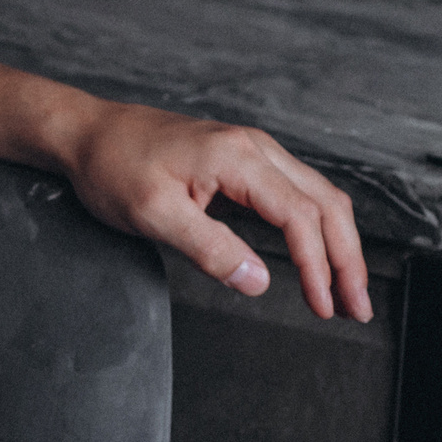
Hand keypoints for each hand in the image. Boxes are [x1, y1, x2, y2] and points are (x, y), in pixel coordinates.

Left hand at [63, 100, 370, 321]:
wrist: (85, 133)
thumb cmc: (111, 166)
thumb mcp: (153, 215)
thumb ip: (209, 249)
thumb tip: (257, 281)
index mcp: (237, 158)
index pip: (300, 217)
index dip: (317, 266)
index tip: (323, 305)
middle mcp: (254, 148)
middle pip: (326, 204)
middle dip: (347, 259)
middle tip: (355, 307)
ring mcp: (251, 150)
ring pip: (318, 197)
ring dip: (338, 244)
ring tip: (344, 290)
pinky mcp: (242, 160)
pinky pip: (296, 192)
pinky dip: (316, 227)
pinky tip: (317, 254)